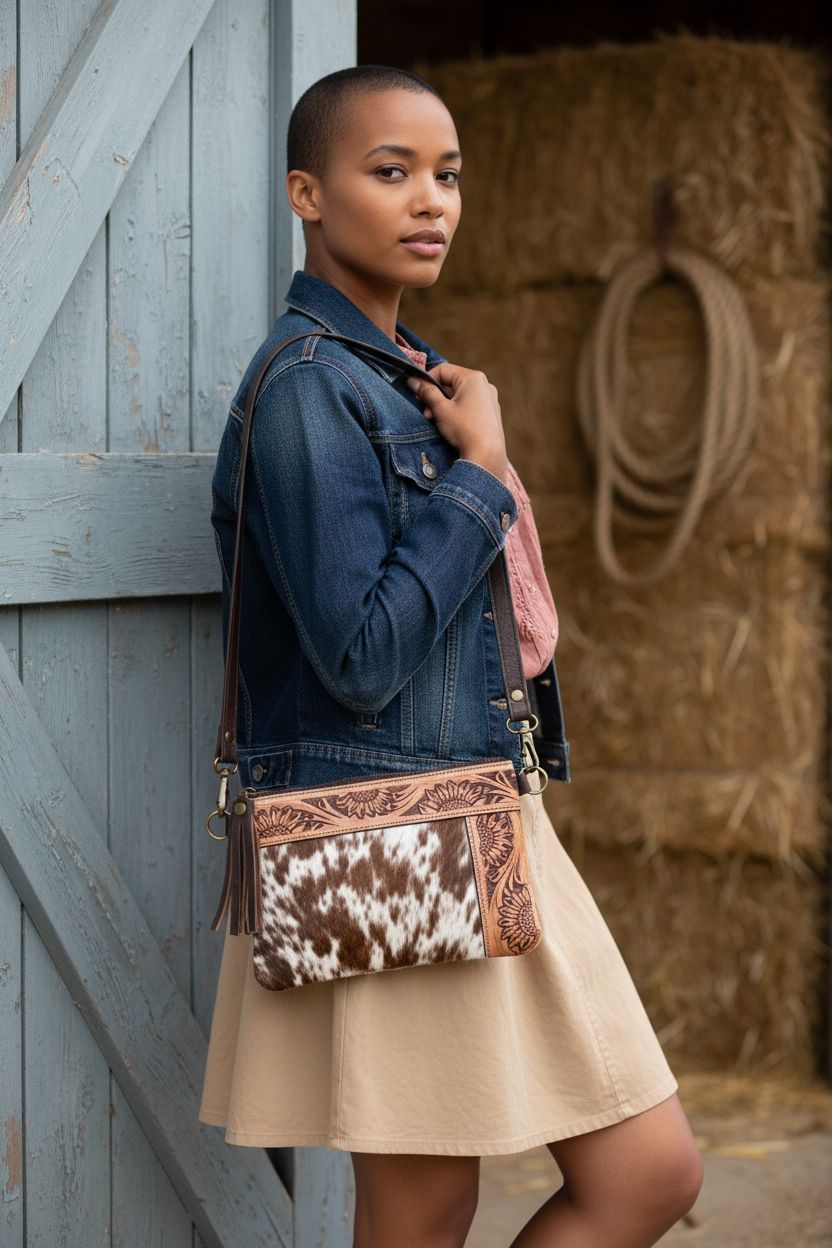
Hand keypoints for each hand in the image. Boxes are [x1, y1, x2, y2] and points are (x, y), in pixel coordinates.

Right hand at [405, 363, 507, 482]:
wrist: (486, 454)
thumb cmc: (464, 429)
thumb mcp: (440, 409)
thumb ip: (426, 392)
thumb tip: (413, 381)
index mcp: (473, 378)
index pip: (443, 370)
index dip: (426, 380)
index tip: (417, 393)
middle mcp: (484, 384)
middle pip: (451, 383)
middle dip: (435, 396)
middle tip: (425, 410)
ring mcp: (489, 398)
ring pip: (459, 395)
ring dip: (443, 405)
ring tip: (434, 419)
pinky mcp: (491, 412)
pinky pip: (469, 405)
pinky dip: (456, 411)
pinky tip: (449, 424)